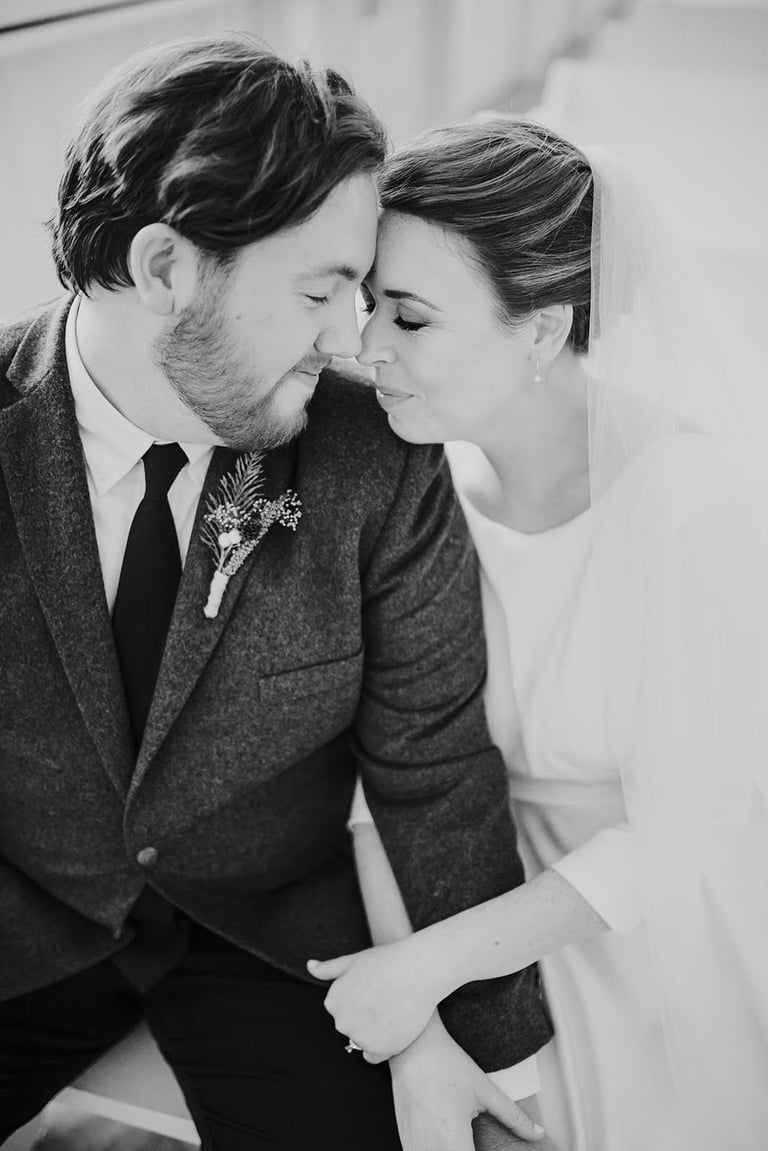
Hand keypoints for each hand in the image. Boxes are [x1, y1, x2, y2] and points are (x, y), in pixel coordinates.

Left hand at [307, 934, 449, 1061]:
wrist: (419, 968)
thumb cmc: (387, 961)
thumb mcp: (353, 960)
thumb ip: (329, 969)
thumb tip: (310, 966)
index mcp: (333, 1002)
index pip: (342, 1013)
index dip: (361, 1003)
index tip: (375, 992)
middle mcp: (342, 1021)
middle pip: (351, 1029)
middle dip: (366, 1019)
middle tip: (386, 1001)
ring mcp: (360, 1036)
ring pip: (363, 1043)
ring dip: (375, 1033)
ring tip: (393, 1010)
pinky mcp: (380, 1048)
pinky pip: (374, 1057)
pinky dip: (384, 1047)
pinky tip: (396, 1026)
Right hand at [388, 1014, 545, 1150]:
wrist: (412, 1044)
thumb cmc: (448, 1064)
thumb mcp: (485, 1090)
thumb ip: (514, 1118)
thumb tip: (539, 1134)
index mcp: (453, 1143)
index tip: (490, 1148)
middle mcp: (429, 1149)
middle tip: (477, 1138)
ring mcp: (414, 1146)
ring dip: (456, 1150)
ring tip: (465, 1135)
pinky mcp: (405, 1139)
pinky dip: (439, 1148)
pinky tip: (447, 1134)